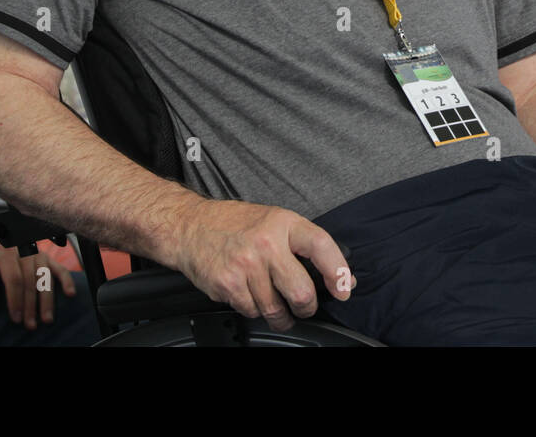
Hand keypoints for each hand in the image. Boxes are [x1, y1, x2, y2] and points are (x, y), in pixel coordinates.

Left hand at [0, 232, 77, 329]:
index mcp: (4, 251)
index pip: (14, 278)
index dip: (16, 300)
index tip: (16, 319)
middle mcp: (23, 249)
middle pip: (31, 279)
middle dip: (32, 305)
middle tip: (31, 325)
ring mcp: (36, 252)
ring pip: (45, 276)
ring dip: (47, 299)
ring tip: (47, 318)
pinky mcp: (45, 256)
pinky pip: (58, 267)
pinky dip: (66, 280)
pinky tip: (70, 293)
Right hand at [171, 198, 354, 330]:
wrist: (190, 226)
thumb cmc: (236, 224)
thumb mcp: (275, 220)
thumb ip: (303, 244)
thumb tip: (336, 275)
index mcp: (284, 223)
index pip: (321, 246)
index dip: (338, 271)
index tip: (345, 289)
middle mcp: (265, 244)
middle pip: (301, 292)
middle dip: (308, 307)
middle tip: (306, 307)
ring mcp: (245, 266)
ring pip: (275, 309)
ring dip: (281, 315)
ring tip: (278, 307)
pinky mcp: (227, 285)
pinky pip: (251, 311)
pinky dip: (254, 309)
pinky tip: (250, 294)